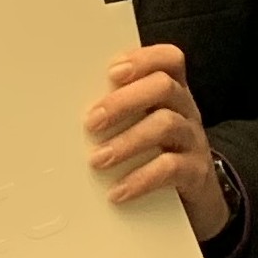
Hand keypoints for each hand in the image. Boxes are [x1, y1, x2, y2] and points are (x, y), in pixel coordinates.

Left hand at [87, 44, 227, 239]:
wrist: (196, 199)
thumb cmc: (155, 151)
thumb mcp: (141, 124)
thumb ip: (115, 110)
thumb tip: (61, 110)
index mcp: (170, 92)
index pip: (168, 60)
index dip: (143, 59)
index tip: (112, 72)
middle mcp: (185, 110)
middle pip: (164, 87)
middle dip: (124, 101)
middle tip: (91, 121)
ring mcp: (193, 140)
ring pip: (167, 125)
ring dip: (126, 141)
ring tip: (97, 160)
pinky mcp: (196, 172)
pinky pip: (171, 169)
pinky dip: (141, 179)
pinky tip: (118, 191)